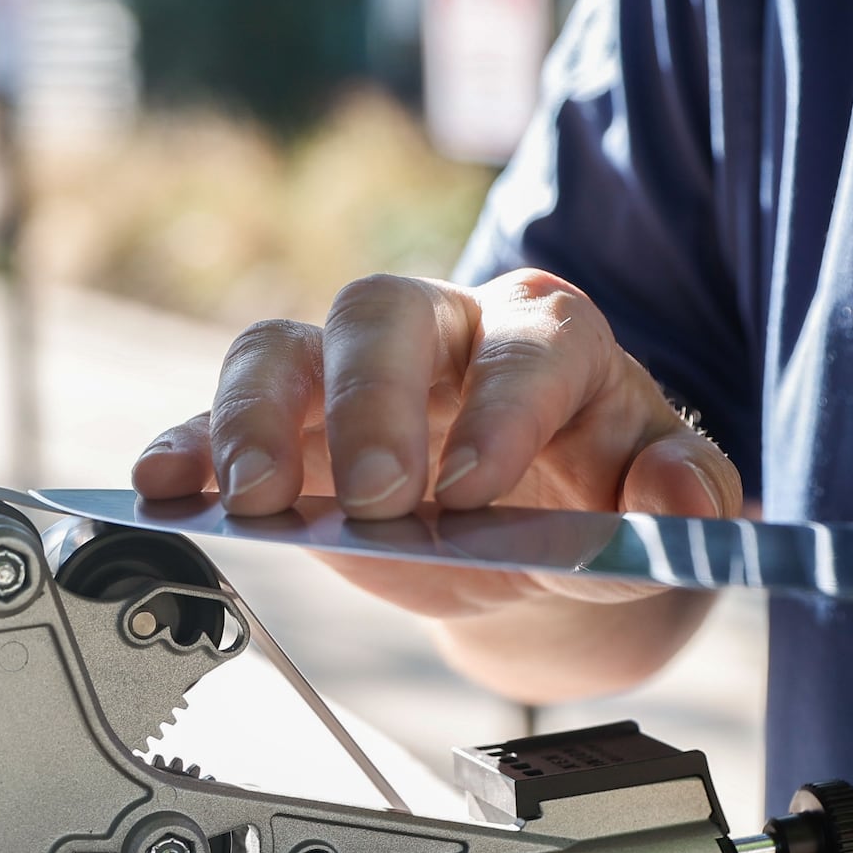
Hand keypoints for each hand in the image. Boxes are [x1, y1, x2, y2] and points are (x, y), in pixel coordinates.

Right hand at [132, 269, 742, 700]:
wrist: (541, 538)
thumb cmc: (601, 500)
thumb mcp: (660, 504)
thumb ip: (684, 495)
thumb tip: (684, 495)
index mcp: (546, 336)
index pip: (523, 345)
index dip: (497, 409)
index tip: (471, 490)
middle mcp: (442, 331)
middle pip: (384, 314)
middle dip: (370, 401)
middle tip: (376, 497)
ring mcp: (353, 374)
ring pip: (284, 346)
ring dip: (256, 415)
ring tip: (256, 500)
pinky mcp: (290, 428)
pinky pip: (220, 414)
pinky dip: (190, 445)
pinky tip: (168, 484)